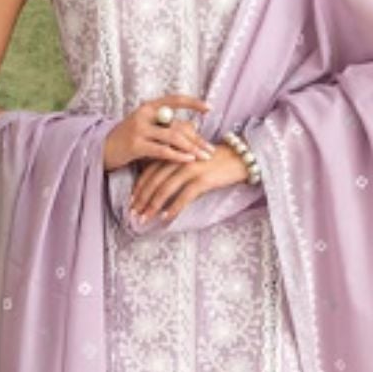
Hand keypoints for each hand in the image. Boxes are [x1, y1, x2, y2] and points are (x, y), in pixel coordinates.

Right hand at [104, 94, 213, 172]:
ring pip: (172, 137)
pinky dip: (177, 156)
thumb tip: (194, 126)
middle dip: (197, 138)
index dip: (192, 102)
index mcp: (148, 106)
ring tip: (204, 157)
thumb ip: (168, 126)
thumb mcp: (148, 128)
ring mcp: (139, 129)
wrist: (101, 149)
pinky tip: (189, 160)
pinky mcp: (135, 145)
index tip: (209, 108)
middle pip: (177, 124)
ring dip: (191, 148)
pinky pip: (162, 150)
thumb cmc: (128, 139)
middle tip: (211, 149)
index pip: (174, 99)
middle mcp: (144, 114)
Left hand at [130, 142, 249, 224]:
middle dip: (142, 199)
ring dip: (153, 206)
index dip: (139, 187)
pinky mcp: (203, 179)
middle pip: (154, 181)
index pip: (150, 170)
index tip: (131, 201)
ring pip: (165, 189)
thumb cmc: (216, 159)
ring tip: (145, 219)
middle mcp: (179, 159)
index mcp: (175, 153)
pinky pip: (184, 196)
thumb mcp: (192, 157)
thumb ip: (176, 165)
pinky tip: (165, 218)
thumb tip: (160, 184)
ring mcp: (191, 169)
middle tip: (133, 214)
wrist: (241, 157)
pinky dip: (173, 208)